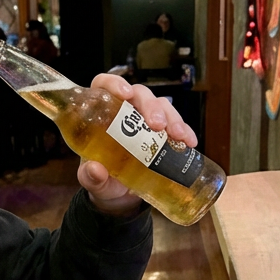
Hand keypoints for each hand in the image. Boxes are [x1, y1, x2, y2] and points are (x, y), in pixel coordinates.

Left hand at [78, 74, 197, 213]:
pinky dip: (185, 131)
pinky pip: (176, 124)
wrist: (121, 196)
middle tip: (156, 125)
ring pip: (161, 105)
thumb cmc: (103, 179)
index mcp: (101, 114)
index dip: (115, 83)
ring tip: (177, 135)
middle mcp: (125, 112)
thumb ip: (90, 177)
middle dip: (151, 106)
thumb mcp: (93, 181)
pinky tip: (189, 143)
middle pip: (139, 94)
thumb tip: (95, 170)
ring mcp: (146, 120)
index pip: (105, 86)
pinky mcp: (163, 133)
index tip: (126, 94)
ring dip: (171, 117)